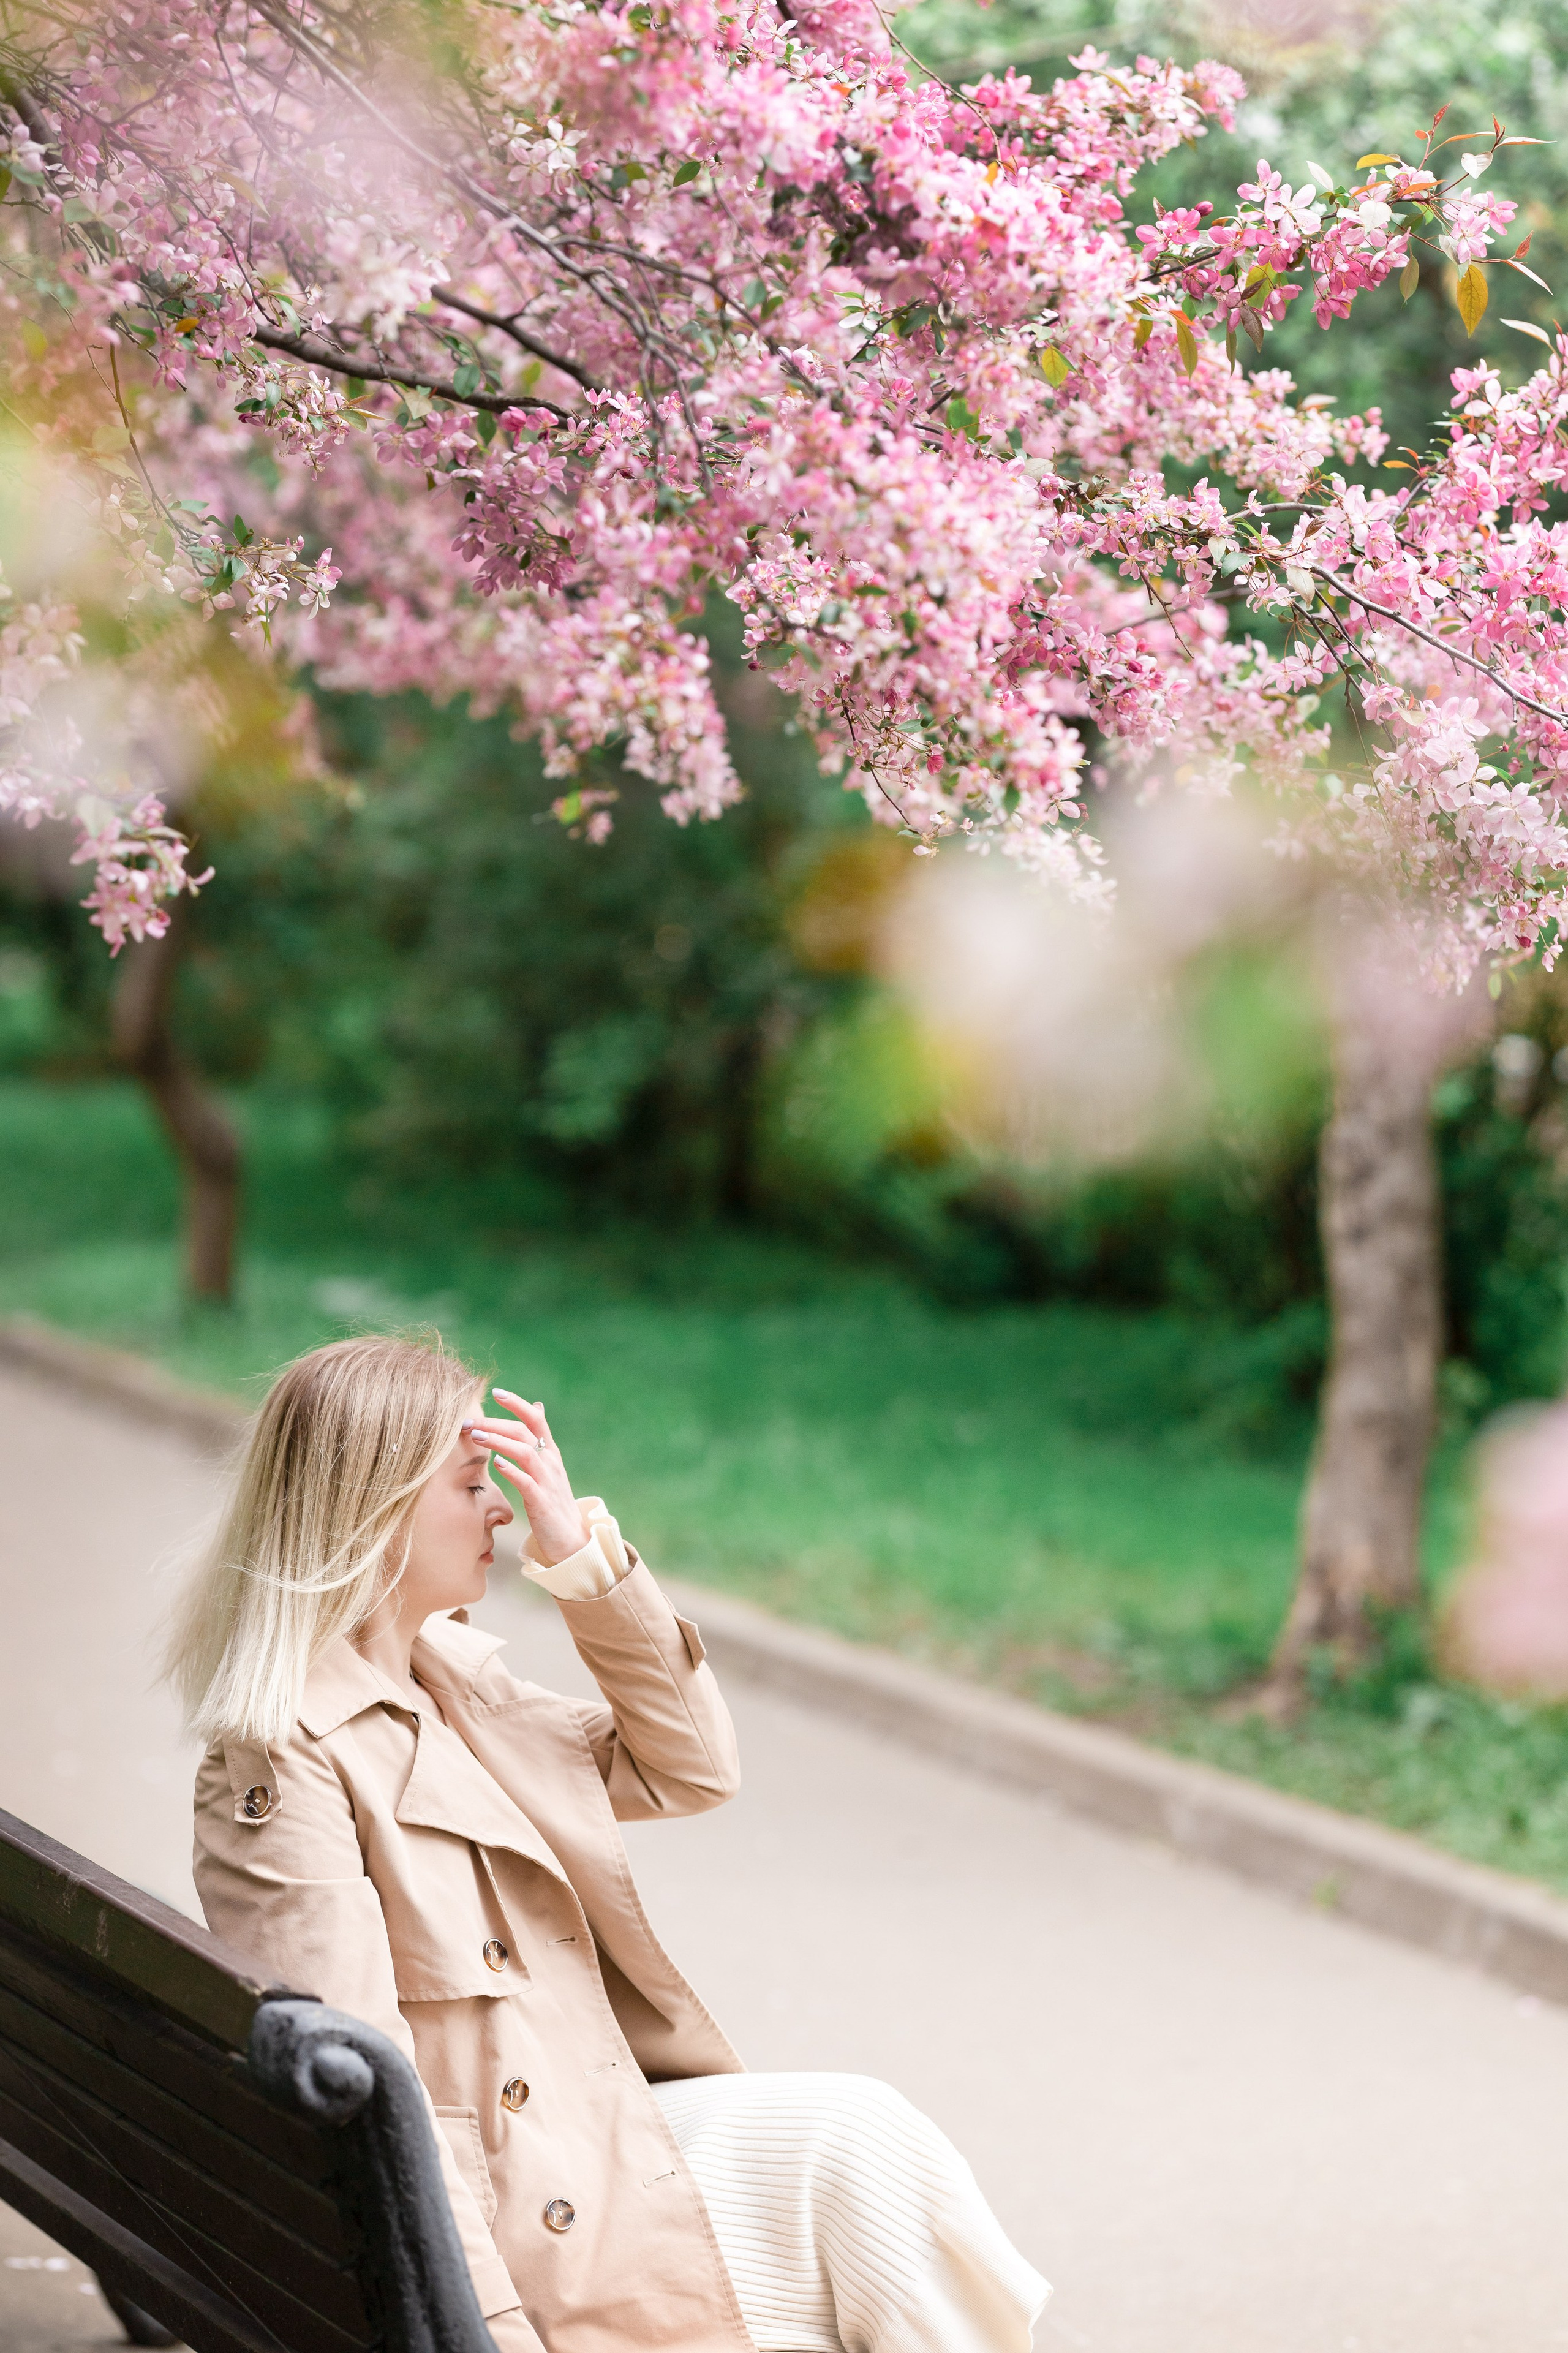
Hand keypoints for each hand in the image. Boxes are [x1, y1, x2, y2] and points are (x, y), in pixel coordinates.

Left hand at [465, 1390, 587, 1568]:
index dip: (517, 1404)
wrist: (572, 1540)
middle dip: (494, 1423)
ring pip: (525, 1452)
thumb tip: (537, 1406)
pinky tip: (496, 1464)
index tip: (495, 1392)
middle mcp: (551, 1463)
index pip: (536, 1419)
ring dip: (499, 1441)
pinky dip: (512, 1471)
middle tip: (468, 1420)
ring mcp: (548, 1482)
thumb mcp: (549, 1466)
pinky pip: (527, 1482)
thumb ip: (540, 1439)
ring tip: (475, 1436)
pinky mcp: (542, 1503)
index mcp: (550, 1453)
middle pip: (524, 1432)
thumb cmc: (554, 1502)